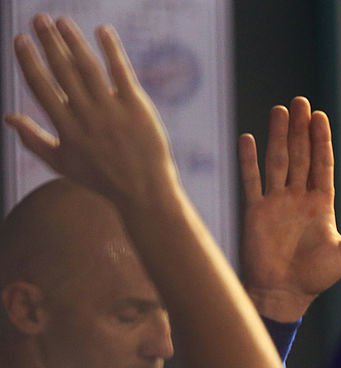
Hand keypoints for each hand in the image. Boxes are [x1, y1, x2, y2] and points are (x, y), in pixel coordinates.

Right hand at [4, 15, 176, 207]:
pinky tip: (102, 30)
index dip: (29, 61)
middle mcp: (87, 117)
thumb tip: (7, 117)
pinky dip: (111, 50)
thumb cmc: (100, 178)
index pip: (41, 87)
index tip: (20, 39)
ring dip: (73, 41)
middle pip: (62, 71)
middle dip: (48, 42)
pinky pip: (121, 73)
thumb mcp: (61, 164)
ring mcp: (112, 111)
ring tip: (61, 21)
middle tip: (38, 18)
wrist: (144, 191)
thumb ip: (33, 140)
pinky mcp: (137, 108)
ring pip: (88, 68)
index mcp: (66, 128)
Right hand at [241, 97, 340, 321]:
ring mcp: (276, 202)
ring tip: (280, 110)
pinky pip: (252, 180)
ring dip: (278, 136)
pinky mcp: (255, 211)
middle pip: (300, 156)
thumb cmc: (317, 277)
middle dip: (301, 130)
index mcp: (321, 204)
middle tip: (301, 102)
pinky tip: (248, 138)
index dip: (322, 141)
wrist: (284, 294)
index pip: (322, 165)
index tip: (321, 118)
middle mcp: (298, 198)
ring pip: (277, 161)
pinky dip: (249, 161)